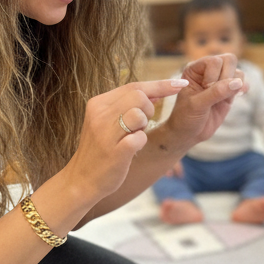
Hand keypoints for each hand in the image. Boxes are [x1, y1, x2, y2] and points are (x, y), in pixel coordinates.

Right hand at [67, 78, 187, 202]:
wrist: (81, 180)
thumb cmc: (101, 149)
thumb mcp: (108, 121)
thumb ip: (128, 105)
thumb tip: (157, 92)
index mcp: (98, 103)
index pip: (134, 86)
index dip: (161, 84)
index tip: (181, 83)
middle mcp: (99, 114)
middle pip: (139, 96)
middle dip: (150, 109)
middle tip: (141, 125)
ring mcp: (106, 133)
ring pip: (140, 114)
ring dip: (144, 126)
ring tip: (132, 136)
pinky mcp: (114, 152)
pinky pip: (140, 138)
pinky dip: (140, 142)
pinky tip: (130, 149)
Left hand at [164, 54, 247, 148]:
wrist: (188, 133)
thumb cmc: (186, 117)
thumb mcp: (197, 105)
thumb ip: (216, 93)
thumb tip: (238, 82)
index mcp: (195, 69)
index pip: (214, 61)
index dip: (213, 76)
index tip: (205, 91)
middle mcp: (208, 71)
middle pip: (229, 60)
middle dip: (227, 77)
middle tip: (217, 94)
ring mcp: (220, 80)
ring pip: (238, 71)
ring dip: (234, 85)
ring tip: (222, 99)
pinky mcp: (229, 91)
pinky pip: (242, 83)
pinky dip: (242, 89)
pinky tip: (234, 98)